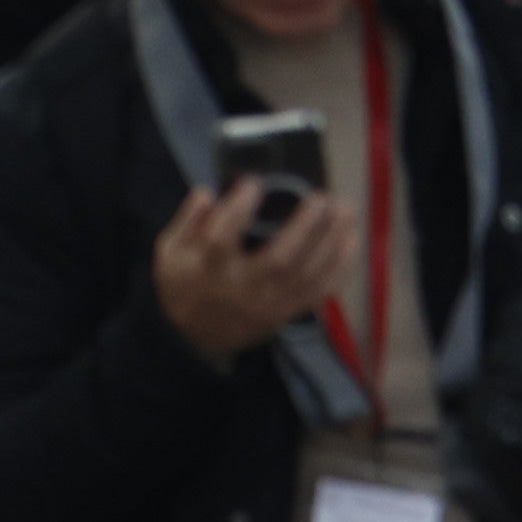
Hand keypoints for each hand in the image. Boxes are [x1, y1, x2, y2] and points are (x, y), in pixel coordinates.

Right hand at [150, 180, 349, 365]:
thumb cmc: (183, 285)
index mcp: (207, 269)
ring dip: (331, 243)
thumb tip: (207, 192)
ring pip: (307, 276)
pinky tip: (351, 241)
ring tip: (346, 210)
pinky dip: (340, 268)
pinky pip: (319, 292)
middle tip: (322, 197)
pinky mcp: (287, 312)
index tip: (254, 182)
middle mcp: (242, 288)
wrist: (194, 339)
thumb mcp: (169, 251)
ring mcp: (269, 304)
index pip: (221, 238)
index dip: (238, 209)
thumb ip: (187, 221)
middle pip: (279, 260)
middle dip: (304, 227)